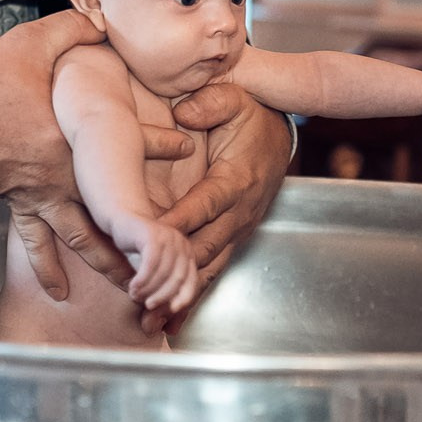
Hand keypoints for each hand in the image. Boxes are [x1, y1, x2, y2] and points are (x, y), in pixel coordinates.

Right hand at [0, 11, 193, 299]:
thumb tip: (103, 16)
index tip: (187, 147)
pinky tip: (61, 291)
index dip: (160, 143)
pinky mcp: (17, 204)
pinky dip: (47, 268)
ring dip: (107, 262)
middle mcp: (62, 175)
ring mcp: (39, 194)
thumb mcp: (33, 44)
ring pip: (81, 237)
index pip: (128, 142)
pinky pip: (35, 242)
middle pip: (112, 206)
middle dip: (143, 226)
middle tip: (171, 244)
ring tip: (132, 288)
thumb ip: (74, 30)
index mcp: (72, 138)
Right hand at [118, 219, 200, 312]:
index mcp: (187, 253)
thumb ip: (158, 294)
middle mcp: (182, 244)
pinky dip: (142, 280)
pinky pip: (151, 264)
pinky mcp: (152, 235)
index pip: (192, 282)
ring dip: (149, 290)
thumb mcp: (152, 275)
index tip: (170, 312)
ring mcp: (169, 237)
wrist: (120, 221)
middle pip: (179, 279)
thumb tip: (161, 328)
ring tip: (135, 296)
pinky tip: (133, 287)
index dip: (183, 300)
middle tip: (148, 307)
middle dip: (163, 297)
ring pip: (164, 273)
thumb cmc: (136, 250)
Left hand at [155, 80, 291, 308]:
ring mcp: (238, 229)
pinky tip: (171, 323)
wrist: (280, 135)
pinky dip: (192, 298)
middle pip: (205, 247)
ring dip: (179, 296)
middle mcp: (239, 211)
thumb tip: (186, 112)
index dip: (180, 223)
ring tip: (151, 321)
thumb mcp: (234, 99)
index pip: (205, 204)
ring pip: (208, 268)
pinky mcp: (235, 239)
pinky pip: (213, 272)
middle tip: (141, 293)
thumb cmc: (250, 117)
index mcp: (236, 178)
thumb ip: (211, 103)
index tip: (152, 241)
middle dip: (173, 273)